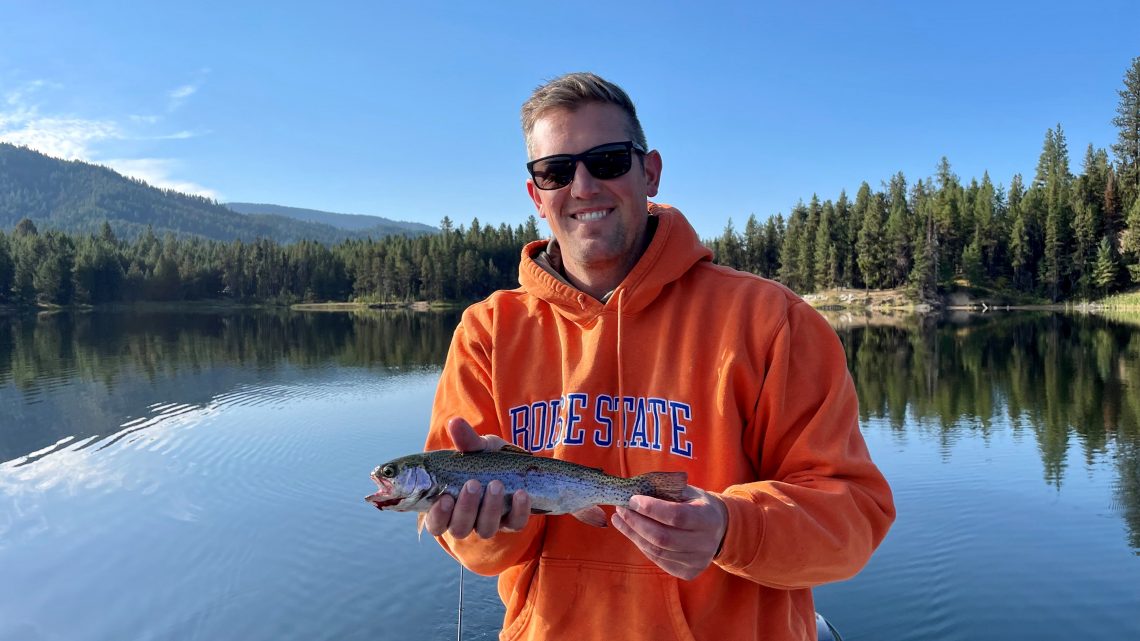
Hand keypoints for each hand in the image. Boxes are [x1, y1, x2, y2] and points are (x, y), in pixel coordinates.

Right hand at [424, 418, 531, 538]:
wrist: (518, 464)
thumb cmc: (487, 459)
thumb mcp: (477, 448)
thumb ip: (466, 440)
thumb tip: (454, 422)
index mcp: (449, 506)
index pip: (435, 524)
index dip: (438, 516)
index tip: (445, 498)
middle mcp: (467, 520)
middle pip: (460, 528)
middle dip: (466, 508)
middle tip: (473, 484)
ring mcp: (490, 522)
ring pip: (486, 528)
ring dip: (490, 508)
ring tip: (496, 484)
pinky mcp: (513, 521)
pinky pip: (515, 523)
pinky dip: (519, 510)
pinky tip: (521, 493)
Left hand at [612, 487, 727, 579]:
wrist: (719, 529)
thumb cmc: (697, 505)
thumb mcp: (687, 492)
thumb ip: (664, 492)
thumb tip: (632, 492)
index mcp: (708, 519)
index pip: (676, 516)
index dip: (652, 508)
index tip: (632, 499)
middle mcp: (705, 544)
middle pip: (663, 538)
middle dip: (636, 523)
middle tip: (620, 509)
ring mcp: (697, 561)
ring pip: (657, 551)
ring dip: (633, 534)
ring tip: (619, 519)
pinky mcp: (688, 573)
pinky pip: (658, 559)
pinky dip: (642, 544)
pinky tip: (632, 532)